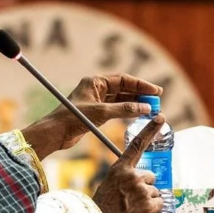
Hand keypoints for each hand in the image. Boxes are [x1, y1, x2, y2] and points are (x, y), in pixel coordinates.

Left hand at [21, 73, 161, 159]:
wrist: (56, 132)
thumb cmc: (73, 119)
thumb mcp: (101, 113)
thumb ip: (124, 110)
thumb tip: (145, 108)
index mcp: (95, 82)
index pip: (123, 79)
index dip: (141, 84)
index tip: (156, 91)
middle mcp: (96, 88)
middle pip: (123, 88)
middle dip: (140, 93)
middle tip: (157, 100)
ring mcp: (96, 100)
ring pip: (120, 99)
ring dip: (135, 103)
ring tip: (150, 108)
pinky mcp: (96, 112)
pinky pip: (116, 108)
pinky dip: (127, 111)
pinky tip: (138, 114)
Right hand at [92, 113, 165, 212]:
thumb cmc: (103, 206)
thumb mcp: (110, 184)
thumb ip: (126, 176)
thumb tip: (144, 178)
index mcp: (120, 168)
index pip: (137, 144)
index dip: (150, 130)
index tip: (160, 117)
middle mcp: (133, 176)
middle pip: (150, 176)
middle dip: (144, 186)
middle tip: (130, 198)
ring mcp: (142, 190)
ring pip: (154, 191)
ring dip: (147, 200)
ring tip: (132, 208)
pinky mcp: (150, 205)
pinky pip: (159, 203)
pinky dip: (152, 210)